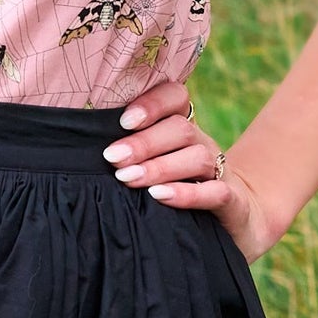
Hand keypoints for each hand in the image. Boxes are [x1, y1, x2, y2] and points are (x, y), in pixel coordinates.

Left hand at [102, 78, 279, 263]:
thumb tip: (80, 148)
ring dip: (158, 166)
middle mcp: (202, 143)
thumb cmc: (179, 189)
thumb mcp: (155, 166)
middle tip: (112, 158)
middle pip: (180, 128)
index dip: (151, 103)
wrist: (237, 221)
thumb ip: (129, 153)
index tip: (122, 121)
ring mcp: (221, 170)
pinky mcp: (232, 200)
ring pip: (195, 156)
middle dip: (142, 142)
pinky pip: (214, 191)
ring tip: (128, 179)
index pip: (175, 96)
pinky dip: (186, 193)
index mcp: (182, 129)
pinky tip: (159, 196)